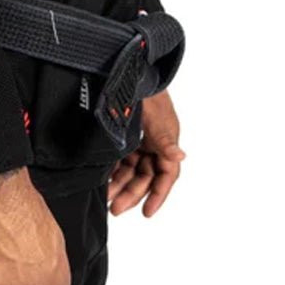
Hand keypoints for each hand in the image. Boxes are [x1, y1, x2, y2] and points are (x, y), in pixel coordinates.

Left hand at [106, 88, 185, 217]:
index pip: (166, 176)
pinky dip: (112, 170)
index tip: (147, 212)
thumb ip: (166, 141)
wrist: (132, 71)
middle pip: (145, 177)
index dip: (158, 195)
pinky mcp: (125, 136)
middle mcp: (154, 145)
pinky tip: (102, 179)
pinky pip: (120, 159)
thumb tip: (181, 157)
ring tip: (105, 197)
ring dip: (120, 184)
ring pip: (131, 170)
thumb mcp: (157, 119)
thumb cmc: (150, 93)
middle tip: (116, 208)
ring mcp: (139, 141)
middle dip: (132, 193)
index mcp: (166, 143)